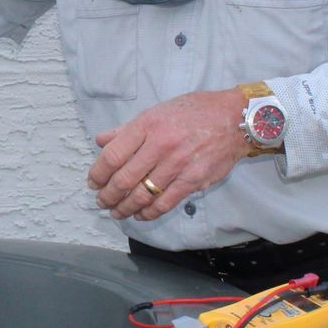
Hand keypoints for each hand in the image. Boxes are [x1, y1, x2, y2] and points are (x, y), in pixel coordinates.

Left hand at [86, 89, 245, 221]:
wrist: (234, 118)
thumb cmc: (194, 112)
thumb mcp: (157, 111)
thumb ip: (127, 129)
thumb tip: (101, 141)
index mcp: (147, 125)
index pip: (113, 155)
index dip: (98, 173)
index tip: (93, 182)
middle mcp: (160, 144)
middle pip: (124, 178)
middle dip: (108, 195)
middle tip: (101, 201)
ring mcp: (177, 164)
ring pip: (143, 194)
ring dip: (125, 207)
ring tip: (117, 212)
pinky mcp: (193, 180)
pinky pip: (165, 202)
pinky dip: (149, 213)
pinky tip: (140, 215)